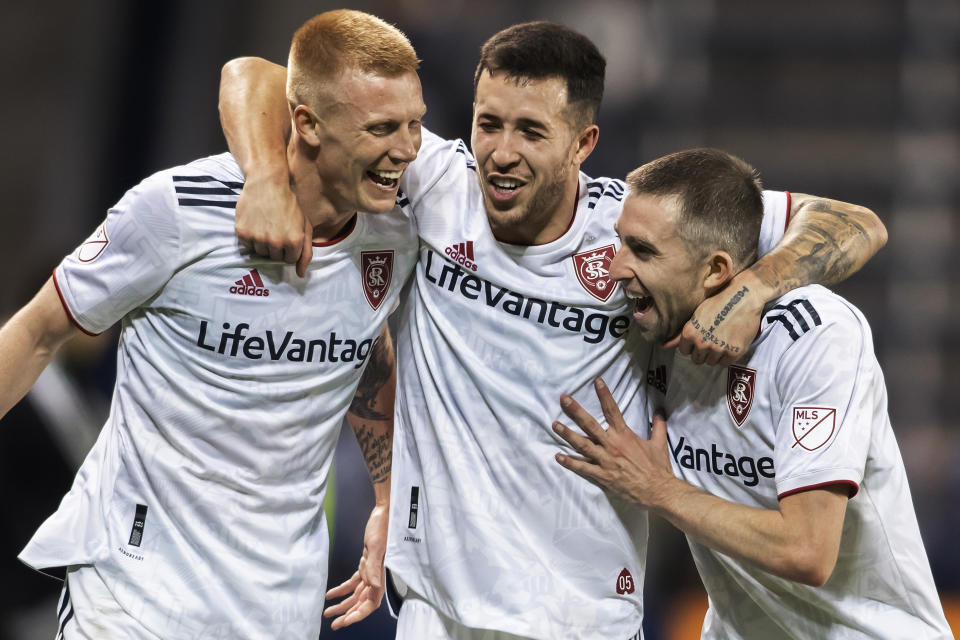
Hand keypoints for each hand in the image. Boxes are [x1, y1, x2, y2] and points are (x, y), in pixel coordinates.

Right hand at [235, 171, 312, 276]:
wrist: (267, 182)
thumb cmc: (289, 204)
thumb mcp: (304, 225)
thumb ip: (306, 252)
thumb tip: (300, 275)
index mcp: (294, 241)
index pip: (290, 260)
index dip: (289, 249)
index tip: (287, 236)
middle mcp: (276, 242)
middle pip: (274, 258)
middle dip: (276, 247)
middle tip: (275, 229)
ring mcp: (258, 238)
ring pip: (260, 253)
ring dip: (263, 243)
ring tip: (266, 226)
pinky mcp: (243, 232)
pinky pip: (247, 246)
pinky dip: (250, 238)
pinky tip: (256, 223)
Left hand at [323, 503, 387, 628]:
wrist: (384, 513)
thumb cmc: (383, 527)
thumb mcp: (376, 546)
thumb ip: (374, 566)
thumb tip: (372, 585)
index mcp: (379, 575)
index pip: (370, 603)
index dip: (358, 614)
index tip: (345, 621)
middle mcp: (375, 576)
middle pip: (361, 602)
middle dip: (348, 614)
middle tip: (334, 623)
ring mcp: (370, 570)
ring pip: (355, 594)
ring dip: (343, 604)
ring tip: (328, 612)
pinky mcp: (365, 563)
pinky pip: (353, 582)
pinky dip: (342, 589)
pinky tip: (330, 594)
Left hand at [553, 378, 674, 508]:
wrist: (658, 491)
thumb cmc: (658, 468)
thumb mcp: (659, 443)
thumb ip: (658, 426)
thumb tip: (660, 411)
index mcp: (624, 435)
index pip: (612, 410)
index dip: (604, 395)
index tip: (597, 381)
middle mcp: (612, 445)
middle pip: (590, 425)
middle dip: (575, 411)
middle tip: (564, 399)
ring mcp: (605, 461)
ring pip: (582, 445)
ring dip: (567, 434)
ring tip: (554, 425)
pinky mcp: (602, 476)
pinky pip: (583, 468)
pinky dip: (570, 463)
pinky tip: (558, 457)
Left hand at [665, 273, 763, 365]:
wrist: (743, 297)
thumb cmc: (718, 303)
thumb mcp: (696, 316)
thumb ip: (680, 335)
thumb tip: (664, 346)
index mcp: (690, 333)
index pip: (684, 351)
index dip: (692, 345)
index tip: (700, 338)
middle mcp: (702, 343)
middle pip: (697, 359)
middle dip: (703, 352)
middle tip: (712, 339)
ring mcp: (718, 348)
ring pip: (711, 362)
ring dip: (715, 355)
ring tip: (721, 339)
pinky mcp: (734, 352)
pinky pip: (725, 363)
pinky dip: (727, 357)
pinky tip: (729, 343)